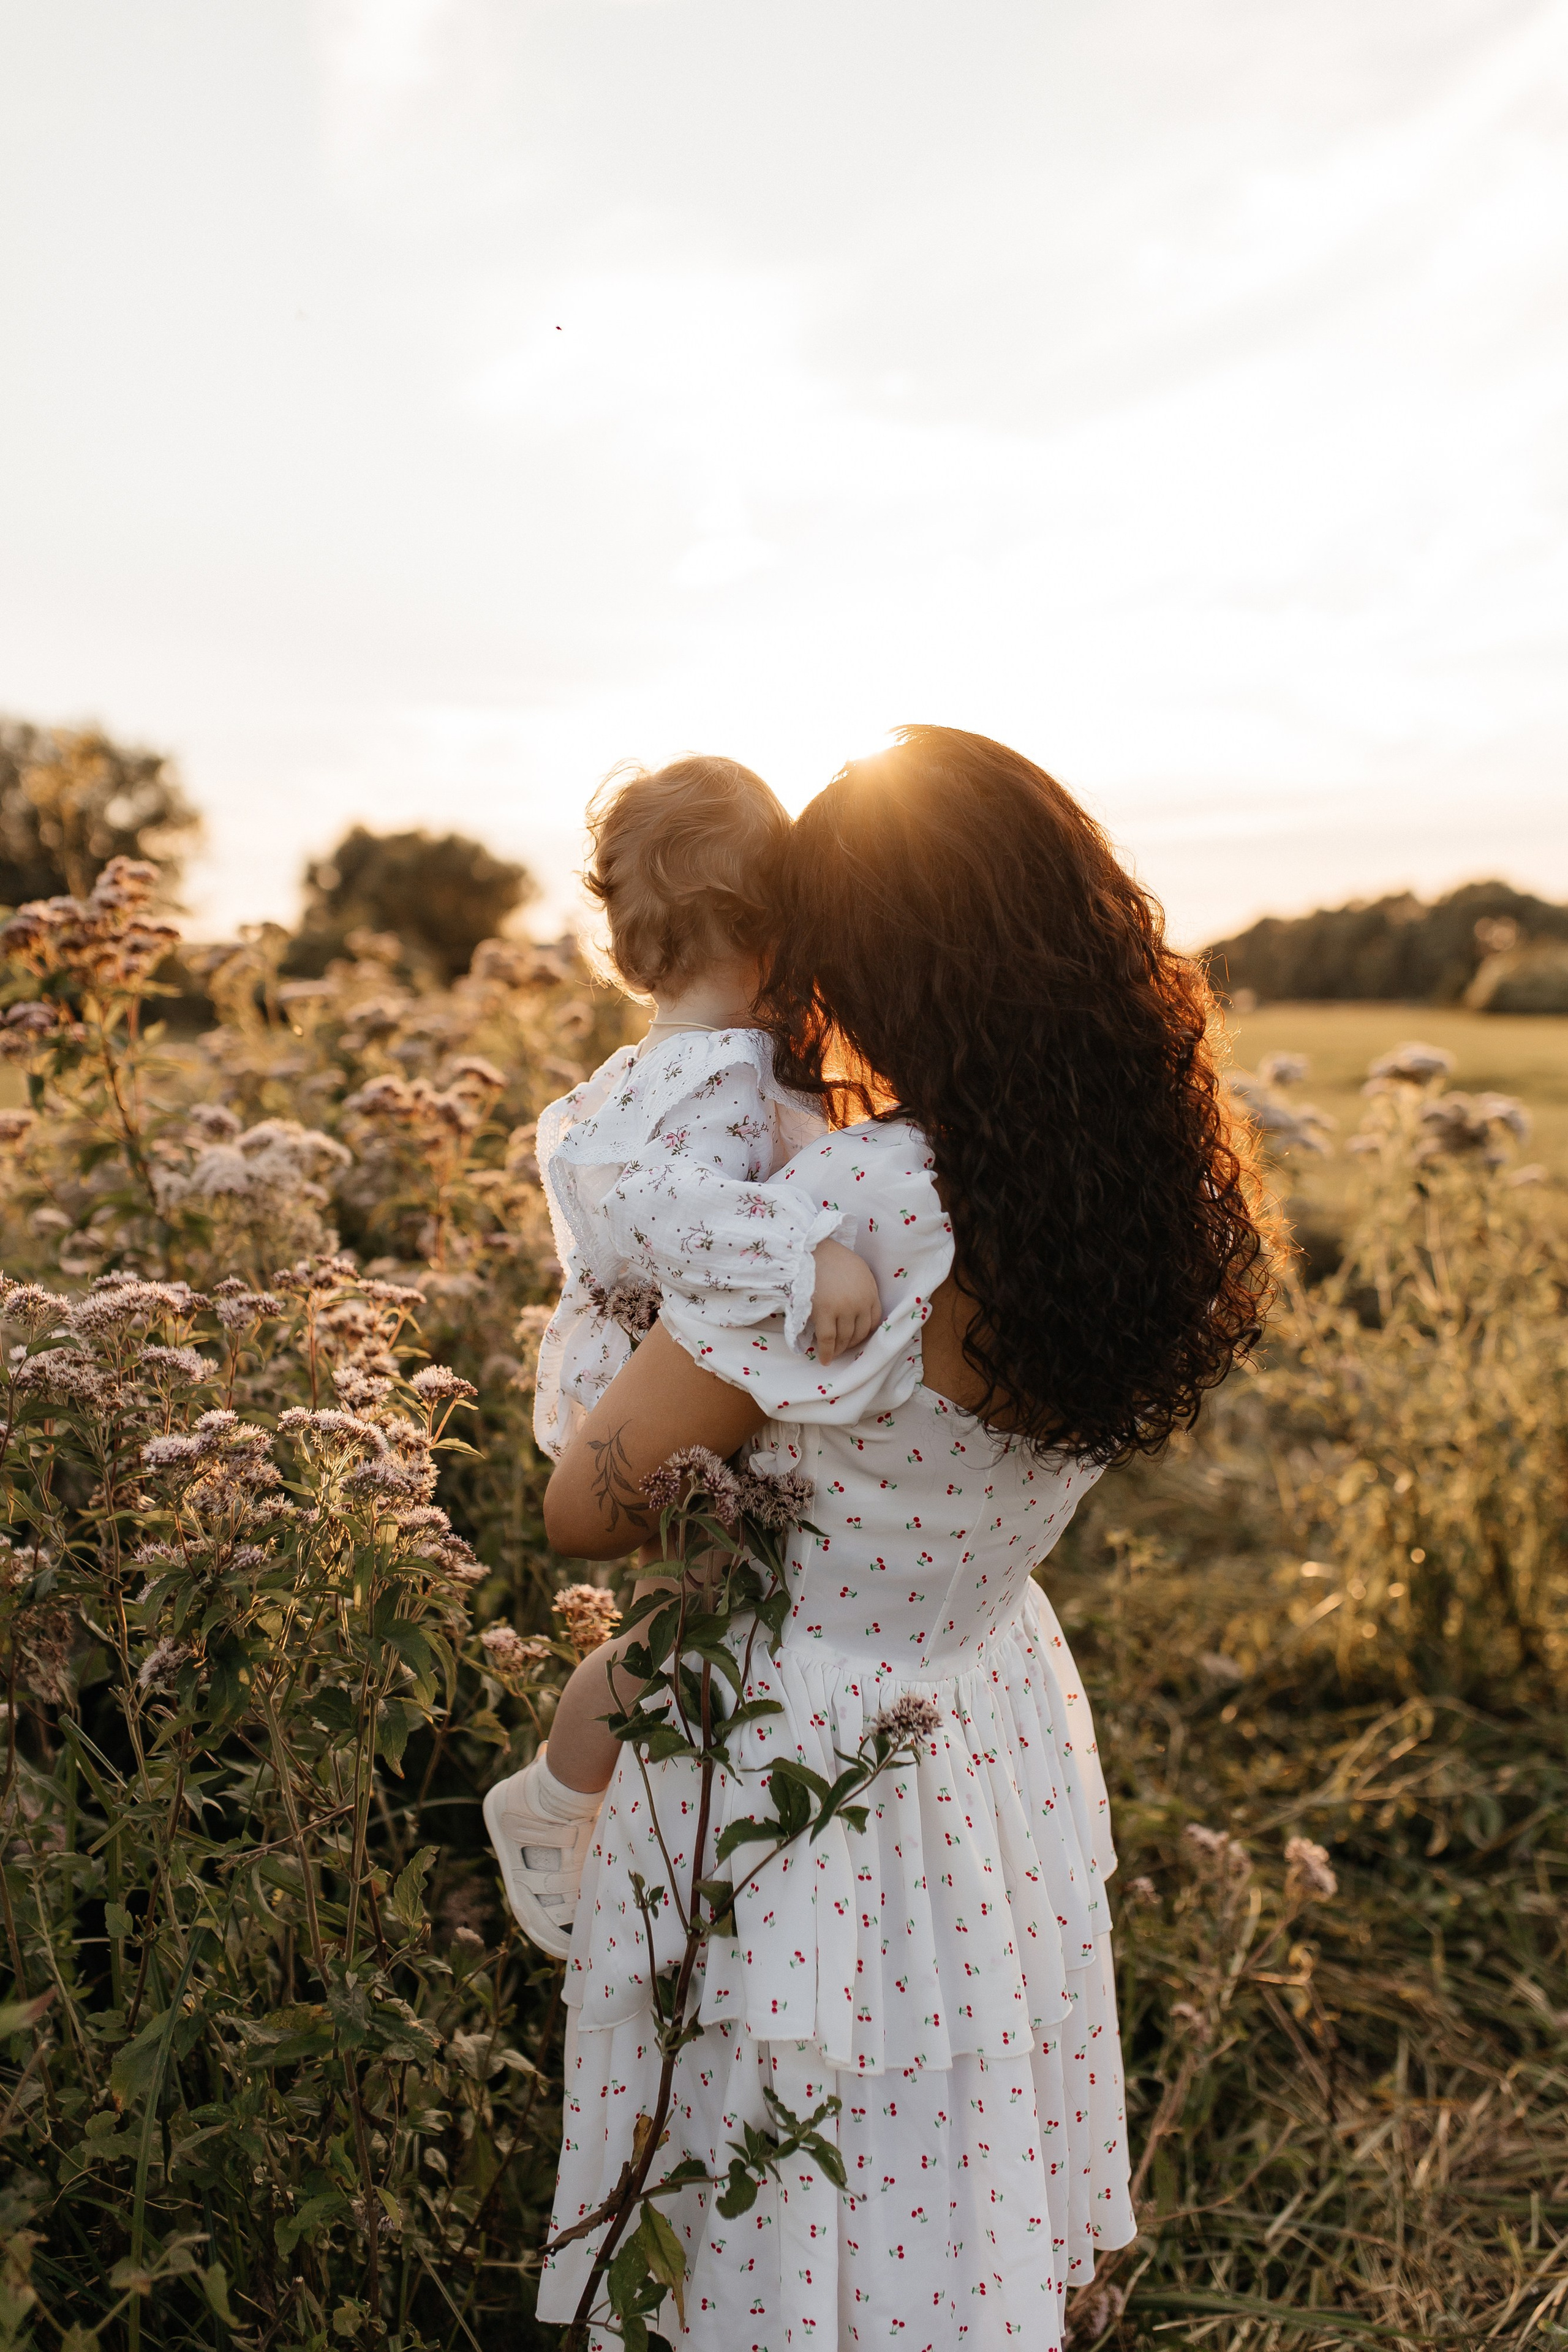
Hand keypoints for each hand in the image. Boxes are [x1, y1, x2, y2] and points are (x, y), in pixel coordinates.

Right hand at [811, 1238, 882, 1364]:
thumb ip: (862, 1288)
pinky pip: (828, 1340)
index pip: (874, 1320)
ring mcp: (843, 1309)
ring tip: (834, 1353)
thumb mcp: (857, 1269)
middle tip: (844, 1347)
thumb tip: (858, 1308)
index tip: (858, 1336)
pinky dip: (827, 1352)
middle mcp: (860, 1302)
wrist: (809, 1250)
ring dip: (840, 1349)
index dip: (866, 1331)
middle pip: (860, 1331)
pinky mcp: (824, 1314)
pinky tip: (825, 1360)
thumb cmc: (831, 1257)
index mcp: (870, 1291)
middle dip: (853, 1342)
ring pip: (845, 1338)